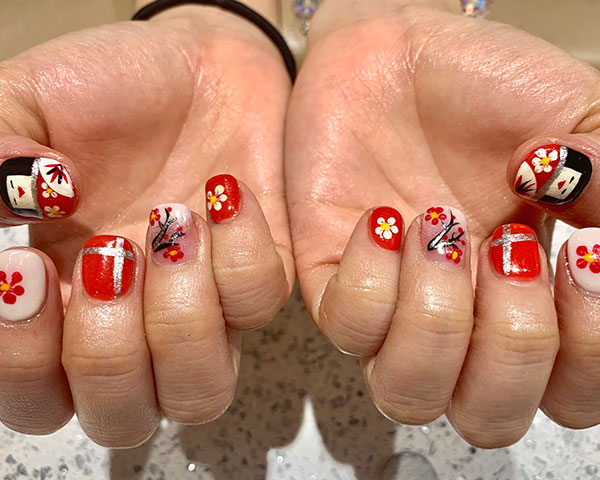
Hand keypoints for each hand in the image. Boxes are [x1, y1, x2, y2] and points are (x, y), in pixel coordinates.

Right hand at [0, 4, 293, 445]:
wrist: (194, 64)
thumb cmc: (103, 89)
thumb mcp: (22, 112)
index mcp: (59, 301)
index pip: (35, 395)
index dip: (23, 357)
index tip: (28, 264)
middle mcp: (131, 323)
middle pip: (120, 416)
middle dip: (107, 351)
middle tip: (108, 255)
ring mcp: (201, 308)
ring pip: (199, 393)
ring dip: (179, 319)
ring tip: (168, 230)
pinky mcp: (258, 280)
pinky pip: (257, 305)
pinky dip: (238, 254)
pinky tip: (222, 193)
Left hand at [286, 0, 599, 446]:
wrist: (399, 51)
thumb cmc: (487, 86)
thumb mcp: (578, 128)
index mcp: (532, 297)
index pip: (567, 393)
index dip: (586, 354)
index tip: (585, 258)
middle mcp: (462, 318)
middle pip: (488, 416)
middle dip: (512, 346)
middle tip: (510, 249)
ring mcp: (393, 306)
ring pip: (408, 395)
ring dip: (437, 323)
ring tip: (441, 230)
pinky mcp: (332, 281)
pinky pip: (347, 328)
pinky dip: (372, 280)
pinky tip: (385, 218)